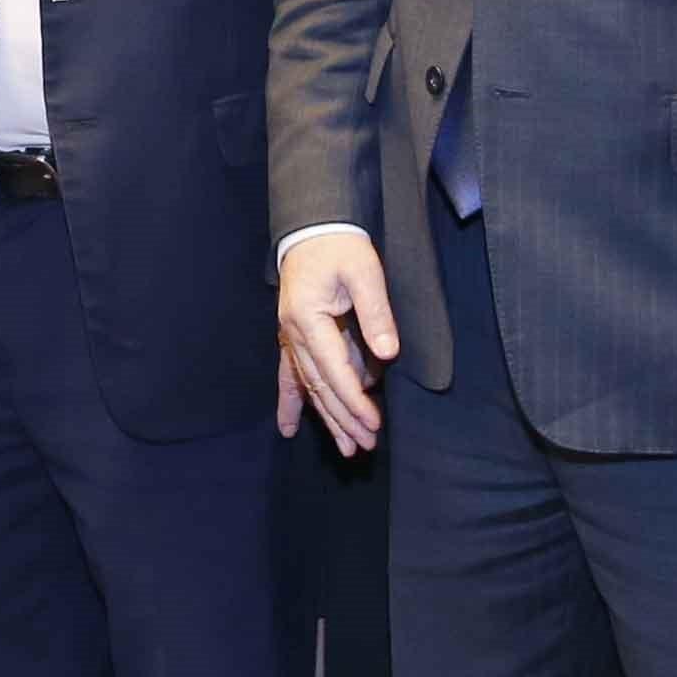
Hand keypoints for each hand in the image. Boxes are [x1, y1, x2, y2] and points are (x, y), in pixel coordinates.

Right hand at [276, 231, 400, 458]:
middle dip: (344, 418)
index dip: (354, 400)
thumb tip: (388, 353)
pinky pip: (290, 376)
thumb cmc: (339, 246)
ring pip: (308, 386)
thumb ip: (375, 313)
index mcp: (308, 318)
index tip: (373, 424)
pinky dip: (290, 401)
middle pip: (320, 385)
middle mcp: (293, 333)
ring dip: (327, 418)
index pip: (334, 370)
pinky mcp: (294, 337)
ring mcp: (290, 337)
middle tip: (366, 446)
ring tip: (345, 447)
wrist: (311, 228)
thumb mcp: (364, 271)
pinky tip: (288, 427)